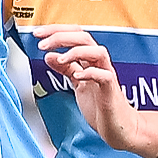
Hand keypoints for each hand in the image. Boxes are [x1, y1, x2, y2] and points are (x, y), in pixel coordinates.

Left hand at [39, 26, 136, 150]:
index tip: (37, 34)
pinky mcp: (111, 91)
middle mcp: (100, 64)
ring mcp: (107, 75)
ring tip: (60, 58)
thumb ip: (66, 69)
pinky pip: (104, 76)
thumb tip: (49, 56)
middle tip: (42, 43)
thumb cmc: (101, 105)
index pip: (75, 36)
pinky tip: (77, 75)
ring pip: (98, 52)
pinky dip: (91, 73)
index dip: (56, 31)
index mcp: (90, 61)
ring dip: (76, 51)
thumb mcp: (78, 84)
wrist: (119, 126)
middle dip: (61, 36)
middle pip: (85, 38)